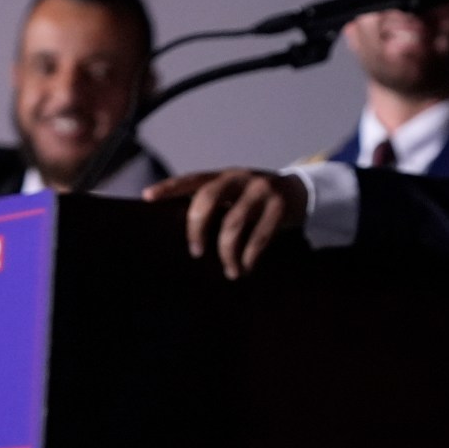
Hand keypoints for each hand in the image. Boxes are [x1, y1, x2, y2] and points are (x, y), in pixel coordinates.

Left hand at [143, 168, 306, 278]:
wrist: (301, 192)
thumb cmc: (255, 201)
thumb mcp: (235, 194)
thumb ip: (215, 205)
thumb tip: (184, 236)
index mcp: (224, 176)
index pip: (192, 180)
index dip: (169, 187)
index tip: (147, 197)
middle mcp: (240, 178)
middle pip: (209, 198)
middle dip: (197, 227)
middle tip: (196, 252)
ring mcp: (261, 190)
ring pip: (234, 222)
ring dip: (228, 252)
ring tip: (230, 271)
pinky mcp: (280, 205)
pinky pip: (260, 235)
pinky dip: (250, 256)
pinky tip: (246, 267)